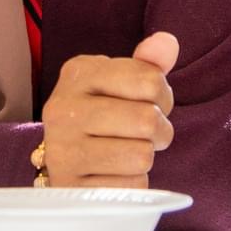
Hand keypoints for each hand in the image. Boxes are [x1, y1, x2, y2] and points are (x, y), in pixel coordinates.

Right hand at [38, 32, 177, 187]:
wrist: (66, 160)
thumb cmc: (103, 115)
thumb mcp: (121, 82)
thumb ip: (148, 63)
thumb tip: (167, 42)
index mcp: (79, 72)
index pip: (150, 80)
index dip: (163, 96)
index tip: (150, 103)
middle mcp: (63, 108)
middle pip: (147, 120)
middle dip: (159, 130)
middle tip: (145, 133)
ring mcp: (63, 150)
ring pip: (142, 156)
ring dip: (145, 158)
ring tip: (128, 152)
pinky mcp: (72, 188)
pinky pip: (131, 188)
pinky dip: (133, 184)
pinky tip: (114, 174)